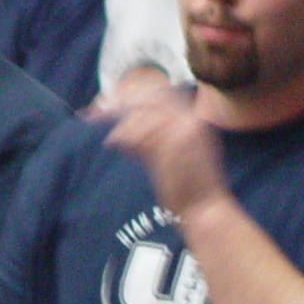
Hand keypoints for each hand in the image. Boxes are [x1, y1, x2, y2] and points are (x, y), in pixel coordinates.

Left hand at [97, 81, 229, 221]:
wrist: (204, 210)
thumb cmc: (187, 188)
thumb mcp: (172, 155)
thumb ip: (152, 137)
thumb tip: (122, 128)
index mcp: (193, 120)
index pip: (161, 93)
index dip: (134, 93)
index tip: (113, 99)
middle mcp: (190, 120)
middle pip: (151, 97)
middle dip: (123, 101)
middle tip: (100, 110)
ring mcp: (183, 131)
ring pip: (143, 113)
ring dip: (121, 122)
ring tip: (109, 135)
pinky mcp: (172, 146)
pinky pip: (141, 131)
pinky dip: (123, 135)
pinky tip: (112, 142)